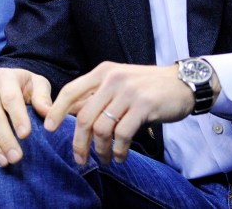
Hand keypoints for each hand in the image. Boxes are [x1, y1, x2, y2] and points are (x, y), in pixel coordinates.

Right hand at [0, 68, 51, 166]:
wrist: (1, 83)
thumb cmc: (23, 87)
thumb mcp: (37, 85)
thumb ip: (43, 97)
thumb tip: (48, 114)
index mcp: (4, 77)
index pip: (10, 98)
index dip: (18, 117)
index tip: (26, 135)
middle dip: (4, 138)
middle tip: (16, 158)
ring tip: (4, 162)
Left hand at [44, 62, 193, 165]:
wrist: (182, 83)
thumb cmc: (146, 86)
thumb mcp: (117, 83)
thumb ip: (94, 96)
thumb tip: (67, 113)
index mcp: (102, 72)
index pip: (70, 91)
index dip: (56, 111)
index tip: (49, 129)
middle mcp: (112, 79)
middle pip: (84, 116)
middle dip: (79, 142)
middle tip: (79, 158)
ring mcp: (128, 92)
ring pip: (102, 128)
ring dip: (101, 150)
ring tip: (105, 159)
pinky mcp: (144, 106)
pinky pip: (123, 134)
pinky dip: (119, 150)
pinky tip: (121, 156)